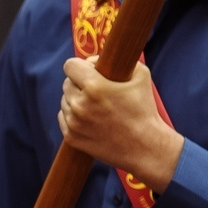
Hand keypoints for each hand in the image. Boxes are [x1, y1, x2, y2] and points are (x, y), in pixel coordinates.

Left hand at [60, 56, 183, 190]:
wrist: (144, 147)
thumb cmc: (144, 110)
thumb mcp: (141, 75)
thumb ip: (118, 61)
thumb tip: (95, 61)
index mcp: (94, 87)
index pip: (70, 65)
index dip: (80, 66)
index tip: (89, 71)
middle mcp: (79, 104)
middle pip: (67, 83)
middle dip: (79, 83)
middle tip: (97, 91)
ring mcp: (73, 122)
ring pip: (65, 101)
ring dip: (76, 100)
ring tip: (96, 107)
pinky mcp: (71, 137)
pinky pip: (63, 117)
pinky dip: (73, 116)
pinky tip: (91, 119)